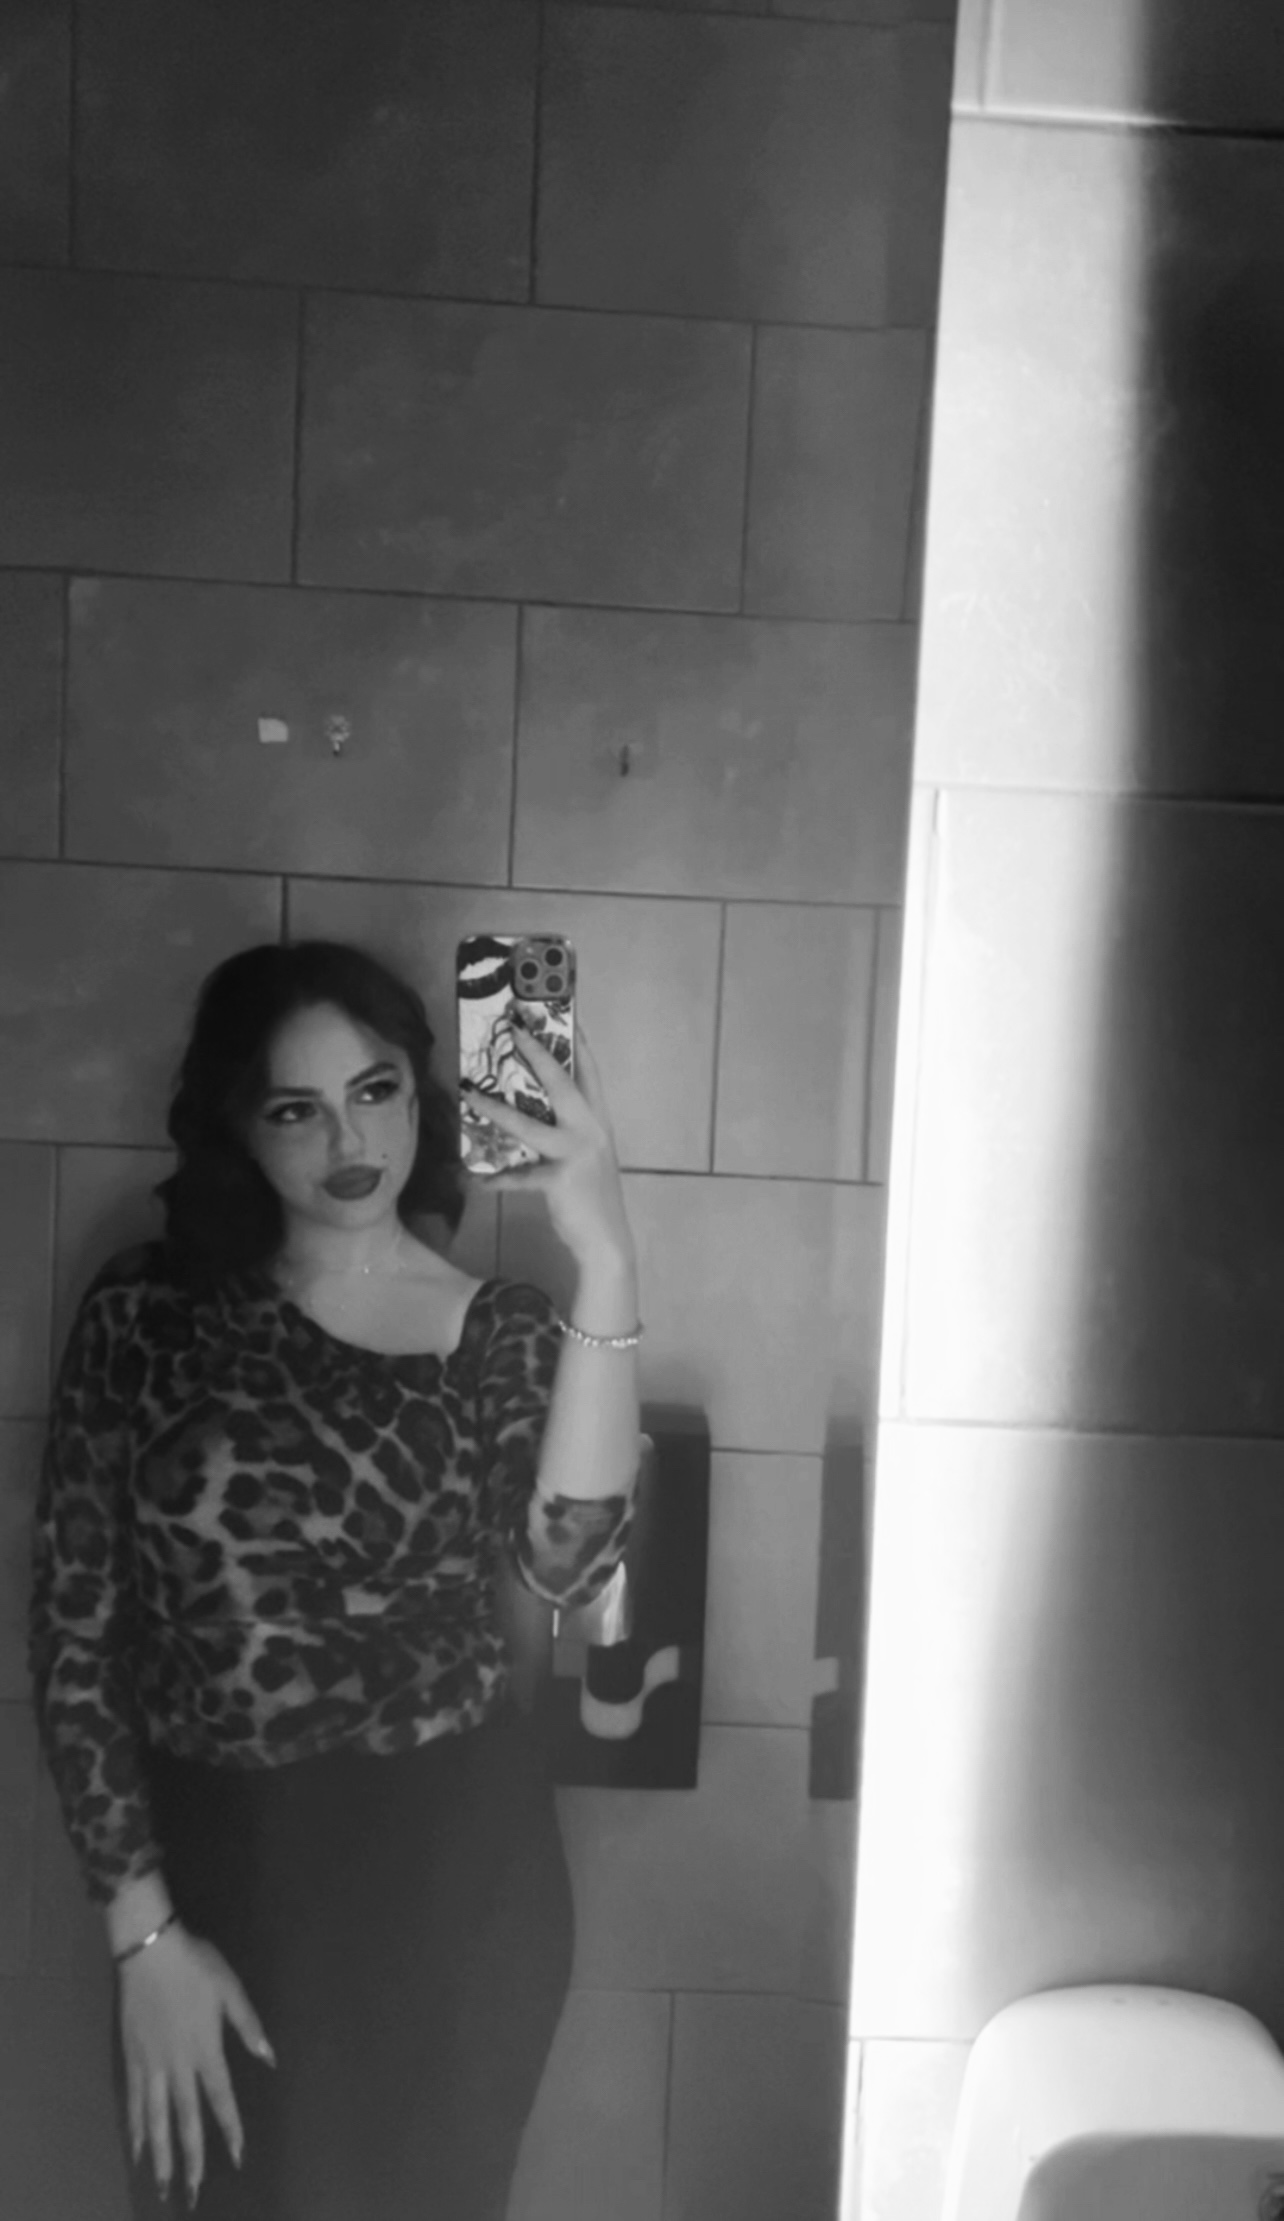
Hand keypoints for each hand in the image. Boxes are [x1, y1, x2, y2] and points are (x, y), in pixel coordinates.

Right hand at [119, 1923, 274, 2205]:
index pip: (221, 2098)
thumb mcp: (230, 1990)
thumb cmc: (196, 1966)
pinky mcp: (132, 2059)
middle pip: (186, 2120)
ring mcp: (152, 2065)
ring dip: (161, 2154)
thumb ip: (249, 2026)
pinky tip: (137, 2149)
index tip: (238, 2155)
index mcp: (206, 2050)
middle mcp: (178, 2066)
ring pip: (156, 2119)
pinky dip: (136, 2127)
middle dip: (192, 2158)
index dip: (230, 2128)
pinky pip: (134, 2101)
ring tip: (163, 2184)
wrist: (150, 1951)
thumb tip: (270, 2058)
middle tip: (193, 2191)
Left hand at [462, 1023, 634, 1273]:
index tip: (563, 1010)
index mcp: (599, 1121)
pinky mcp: (559, 1179)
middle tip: (512, 1026)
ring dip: (494, 1109)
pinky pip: (517, 1176)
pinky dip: (492, 1179)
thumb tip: (528, 1108)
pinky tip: (472, 1179)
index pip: (589, 1071)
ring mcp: (576, 1153)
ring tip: (469, 1092)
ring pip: (528, 1124)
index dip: (577, 1040)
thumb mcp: (586, 1154)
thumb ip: (565, 1130)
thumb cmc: (592, 1196)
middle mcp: (591, 1129)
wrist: (606, 1240)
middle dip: (536, 1052)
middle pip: (561, 1082)